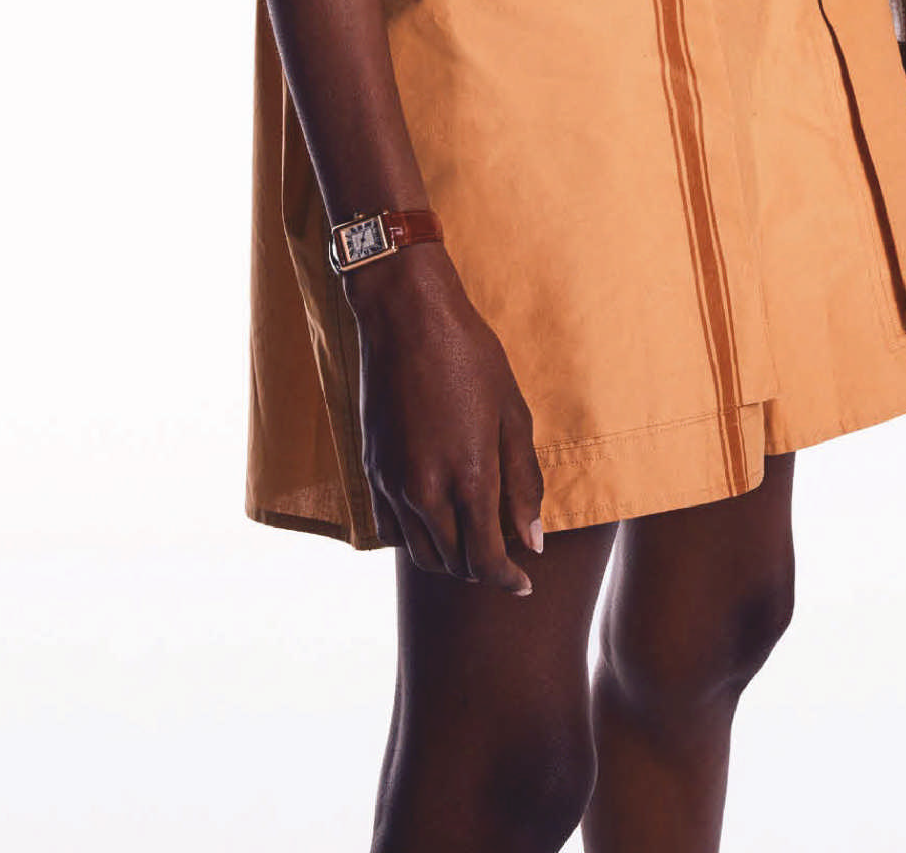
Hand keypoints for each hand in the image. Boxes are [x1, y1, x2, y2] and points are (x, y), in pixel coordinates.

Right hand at [346, 244, 545, 590]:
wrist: (407, 320)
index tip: (524, 585)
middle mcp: (426, 492)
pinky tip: (437, 518)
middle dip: (481, 568)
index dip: (508, 580)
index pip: (486, 560)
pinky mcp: (371, 473)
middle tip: (504, 556)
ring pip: (420, 553)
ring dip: (449, 558)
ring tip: (473, 539)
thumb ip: (523, 482)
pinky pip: (392, 530)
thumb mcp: (513, 414)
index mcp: (469, 477)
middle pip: (453, 563)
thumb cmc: (471, 358)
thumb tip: (534, 540)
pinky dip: (417, 538)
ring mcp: (393, 485)